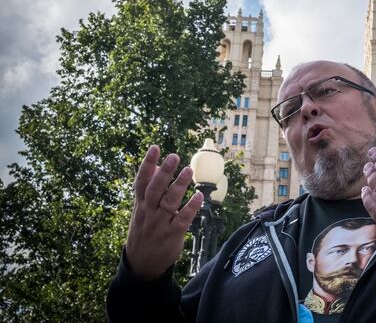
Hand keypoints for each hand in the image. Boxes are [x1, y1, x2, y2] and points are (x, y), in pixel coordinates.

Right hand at [125, 145, 203, 279]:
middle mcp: (149, 212)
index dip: (147, 164)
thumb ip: (148, 188)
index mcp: (140, 204)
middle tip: (173, 156)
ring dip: (179, 186)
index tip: (155, 147)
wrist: (141, 264)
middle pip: (155, 189)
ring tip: (189, 170)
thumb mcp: (141, 209)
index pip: (142, 181)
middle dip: (164, 172)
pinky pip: (182, 219)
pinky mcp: (172, 234)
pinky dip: (191, 207)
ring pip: (169, 202)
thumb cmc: (144, 229)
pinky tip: (199, 195)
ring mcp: (160, 223)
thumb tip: (154, 165)